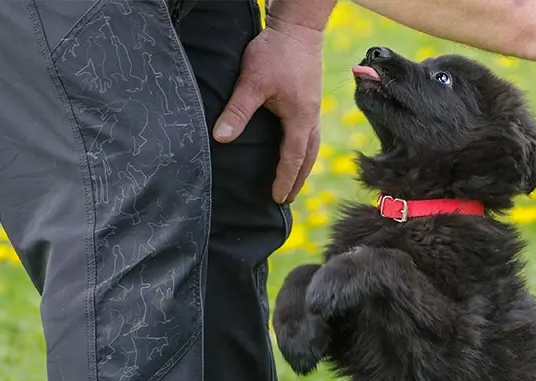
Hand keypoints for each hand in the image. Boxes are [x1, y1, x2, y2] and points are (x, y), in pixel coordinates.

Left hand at [213, 20, 322, 203]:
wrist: (298, 26)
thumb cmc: (275, 52)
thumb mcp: (252, 82)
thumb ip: (237, 111)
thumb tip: (221, 138)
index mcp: (300, 119)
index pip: (293, 158)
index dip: (284, 180)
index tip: (276, 198)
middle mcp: (312, 118)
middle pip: (308, 158)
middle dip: (298, 180)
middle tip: (288, 198)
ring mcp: (314, 109)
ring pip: (313, 147)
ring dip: (304, 167)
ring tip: (295, 181)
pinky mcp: (311, 101)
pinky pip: (312, 134)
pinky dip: (306, 150)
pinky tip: (298, 151)